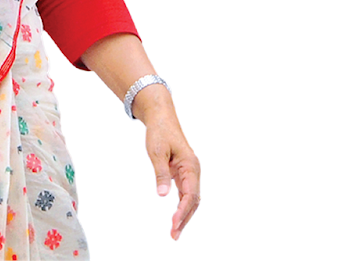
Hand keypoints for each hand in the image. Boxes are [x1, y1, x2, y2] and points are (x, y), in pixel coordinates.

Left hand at [143, 105, 200, 239]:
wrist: (161, 118)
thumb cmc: (160, 132)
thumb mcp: (157, 152)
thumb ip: (160, 174)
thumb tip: (162, 195)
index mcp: (190, 165)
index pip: (190, 194)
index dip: (183, 210)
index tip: (174, 222)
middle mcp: (193, 171)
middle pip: (193, 200)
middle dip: (185, 218)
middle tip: (174, 234)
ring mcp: (189, 173)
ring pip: (191, 199)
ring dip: (184, 215)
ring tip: (174, 232)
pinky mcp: (183, 173)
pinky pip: (186, 194)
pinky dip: (182, 207)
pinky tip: (176, 218)